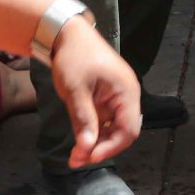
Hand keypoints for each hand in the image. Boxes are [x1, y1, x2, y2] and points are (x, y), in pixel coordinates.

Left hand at [50, 19, 141, 167]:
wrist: (66, 34)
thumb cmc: (74, 57)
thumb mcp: (75, 90)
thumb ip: (84, 120)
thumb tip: (87, 149)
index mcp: (127, 92)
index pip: (129, 130)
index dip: (110, 148)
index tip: (88, 157)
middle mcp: (127, 96)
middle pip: (122, 132)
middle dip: (101, 148)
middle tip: (76, 160)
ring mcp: (117, 98)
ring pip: (113, 129)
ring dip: (96, 143)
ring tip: (75, 155)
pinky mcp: (107, 98)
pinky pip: (105, 121)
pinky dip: (93, 132)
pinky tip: (79, 140)